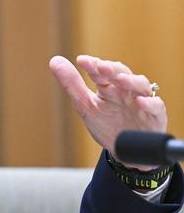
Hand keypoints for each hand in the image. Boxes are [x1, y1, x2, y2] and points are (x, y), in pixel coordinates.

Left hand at [49, 55, 166, 168]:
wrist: (123, 151)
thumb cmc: (107, 125)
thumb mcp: (86, 106)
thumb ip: (72, 84)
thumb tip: (54, 60)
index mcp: (108, 88)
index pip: (101, 73)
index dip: (93, 65)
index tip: (82, 60)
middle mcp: (125, 91)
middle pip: (122, 74)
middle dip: (112, 70)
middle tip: (101, 67)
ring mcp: (141, 102)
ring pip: (140, 86)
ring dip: (131, 81)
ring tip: (120, 79)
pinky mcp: (154, 117)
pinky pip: (156, 107)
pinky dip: (150, 103)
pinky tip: (140, 102)